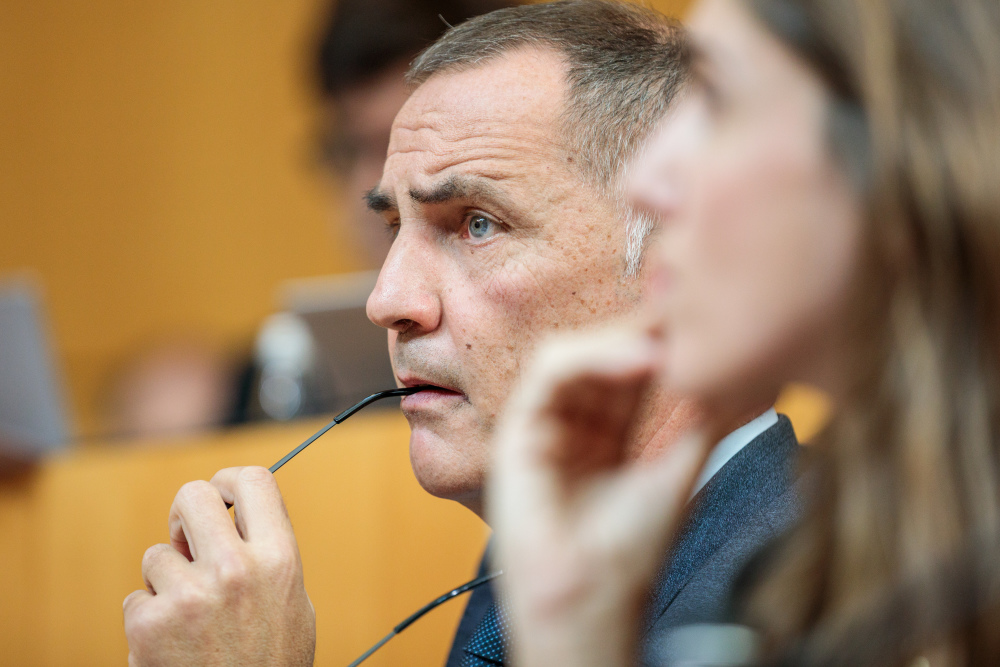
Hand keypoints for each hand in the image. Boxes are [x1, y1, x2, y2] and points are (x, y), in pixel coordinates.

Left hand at [123, 466, 314, 666]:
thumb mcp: (294, 604)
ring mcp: (190, 596)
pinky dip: (148, 619)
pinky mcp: (150, 625)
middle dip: (184, 515)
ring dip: (165, 581)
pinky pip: (136, 599)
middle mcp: (236, 569)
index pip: (254, 481)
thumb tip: (238, 516)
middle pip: (193, 496)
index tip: (222, 494)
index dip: (230, 480)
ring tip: (188, 618)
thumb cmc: (272, 665)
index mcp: (279, 560)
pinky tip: (172, 645)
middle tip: (184, 539)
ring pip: (156, 555)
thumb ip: (269, 556)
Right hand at [488, 328, 711, 666]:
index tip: (704, 320)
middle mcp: (570, 420)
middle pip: (601, 350)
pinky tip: (640, 359)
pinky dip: (593, 356)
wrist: (590, 599)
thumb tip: (746, 376)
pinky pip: (550, 371)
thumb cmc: (628, 550)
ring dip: (621, 338)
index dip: (662, 340)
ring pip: (573, 351)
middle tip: (687, 312)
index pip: (630, 366)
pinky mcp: (517, 427)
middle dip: (643, 328)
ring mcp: (541, 421)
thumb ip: (701, 421)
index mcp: (605, 430)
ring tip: (667, 338)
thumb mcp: (679, 471)